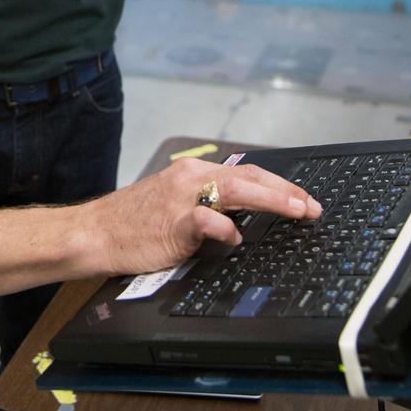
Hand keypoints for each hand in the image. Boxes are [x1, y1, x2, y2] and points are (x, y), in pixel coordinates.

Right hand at [91, 157, 321, 275]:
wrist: (97, 232)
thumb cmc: (136, 223)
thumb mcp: (175, 203)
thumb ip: (208, 205)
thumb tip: (245, 217)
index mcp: (193, 172)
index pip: (247, 172)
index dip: (281, 185)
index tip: (306, 199)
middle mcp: (190, 178)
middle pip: (249, 177)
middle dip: (287, 191)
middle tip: (313, 206)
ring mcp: (181, 198)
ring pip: (236, 190)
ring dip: (273, 201)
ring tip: (297, 212)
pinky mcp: (173, 222)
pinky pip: (207, 220)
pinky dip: (226, 229)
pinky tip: (236, 238)